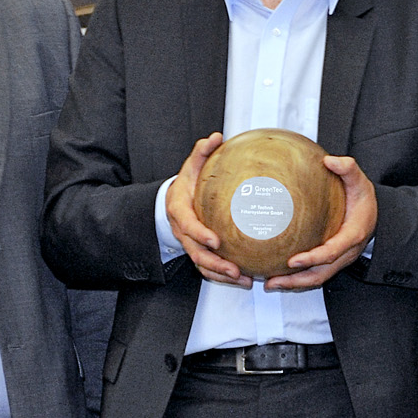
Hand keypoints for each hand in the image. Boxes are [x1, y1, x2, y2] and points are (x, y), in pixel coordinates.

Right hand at [164, 133, 247, 287]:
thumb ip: (201, 152)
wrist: (173, 201)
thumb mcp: (190, 166)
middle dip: (215, 264)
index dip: (200, 234)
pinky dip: (224, 276)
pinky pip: (209, 268)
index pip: (189, 226)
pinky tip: (245, 279)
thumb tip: (215, 136)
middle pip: (196, 253)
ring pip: (203, 265)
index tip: (215, 240)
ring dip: (222, 276)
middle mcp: (184, 232)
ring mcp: (190, 244)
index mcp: (180, 211)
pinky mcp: (199, 251)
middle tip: (234, 269)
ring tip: (244, 280)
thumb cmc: (187, 183)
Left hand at [269, 155, 378, 290]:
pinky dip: (297, 279)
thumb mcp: (360, 182)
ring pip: (317, 278)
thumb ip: (348, 169)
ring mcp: (339, 260)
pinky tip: (278, 276)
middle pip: (321, 274)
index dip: (313, 258)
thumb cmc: (365, 199)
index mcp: (352, 235)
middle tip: (272, 281)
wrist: (377, 215)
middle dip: (297, 281)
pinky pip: (315, 274)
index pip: (331, 252)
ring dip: (294, 284)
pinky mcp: (332, 262)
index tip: (293, 261)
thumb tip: (330, 160)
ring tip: (269, 284)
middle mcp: (346, 253)